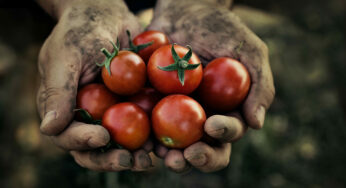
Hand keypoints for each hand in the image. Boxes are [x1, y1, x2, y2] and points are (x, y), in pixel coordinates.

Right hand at [37, 0, 151, 170]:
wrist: (108, 14)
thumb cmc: (81, 31)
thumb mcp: (65, 56)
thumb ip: (58, 92)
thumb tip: (49, 129)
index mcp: (65, 109)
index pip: (68, 136)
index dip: (83, 142)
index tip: (101, 136)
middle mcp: (88, 116)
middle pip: (96, 148)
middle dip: (111, 158)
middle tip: (130, 161)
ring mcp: (113, 113)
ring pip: (122, 144)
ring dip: (136, 155)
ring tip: (150, 158)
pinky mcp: (135, 106)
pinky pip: (145, 126)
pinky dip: (154, 137)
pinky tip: (166, 142)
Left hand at [148, 0, 274, 171]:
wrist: (186, 10)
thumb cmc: (222, 28)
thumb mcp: (249, 51)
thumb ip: (260, 86)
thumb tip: (256, 123)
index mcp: (227, 110)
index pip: (229, 131)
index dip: (224, 134)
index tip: (213, 125)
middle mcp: (201, 117)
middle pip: (202, 147)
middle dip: (198, 157)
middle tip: (188, 155)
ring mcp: (175, 113)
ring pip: (173, 144)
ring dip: (169, 155)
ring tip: (162, 154)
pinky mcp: (152, 104)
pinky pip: (147, 124)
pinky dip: (144, 135)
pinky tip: (141, 139)